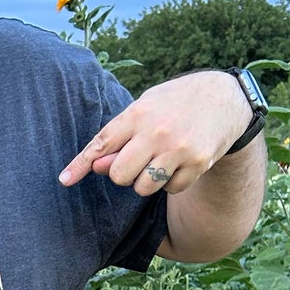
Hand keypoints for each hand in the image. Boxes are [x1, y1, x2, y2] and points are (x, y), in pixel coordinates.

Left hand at [58, 72, 254, 198]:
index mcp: (138, 113)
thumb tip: (98, 167)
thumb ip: (119, 137)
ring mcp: (178, 149)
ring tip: (159, 160)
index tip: (64, 180)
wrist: (224, 99)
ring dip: (146, 181)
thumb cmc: (173, 105)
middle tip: (137, 160)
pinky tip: (180, 162)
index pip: (101, 143)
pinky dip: (171, 183)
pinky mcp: (197, 163)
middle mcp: (156, 131)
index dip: (81, 164)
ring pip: (143, 187)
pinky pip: (170, 190)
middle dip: (122, 174)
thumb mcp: (144, 109)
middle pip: (119, 175)